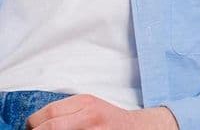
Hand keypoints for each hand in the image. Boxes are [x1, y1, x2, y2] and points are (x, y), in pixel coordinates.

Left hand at [28, 95, 178, 128]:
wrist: (138, 128)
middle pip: (50, 127)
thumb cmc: (110, 120)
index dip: (33, 125)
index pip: (47, 113)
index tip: (31, 129)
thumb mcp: (90, 107)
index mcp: (85, 102)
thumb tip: (35, 124)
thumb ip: (66, 111)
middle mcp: (90, 116)